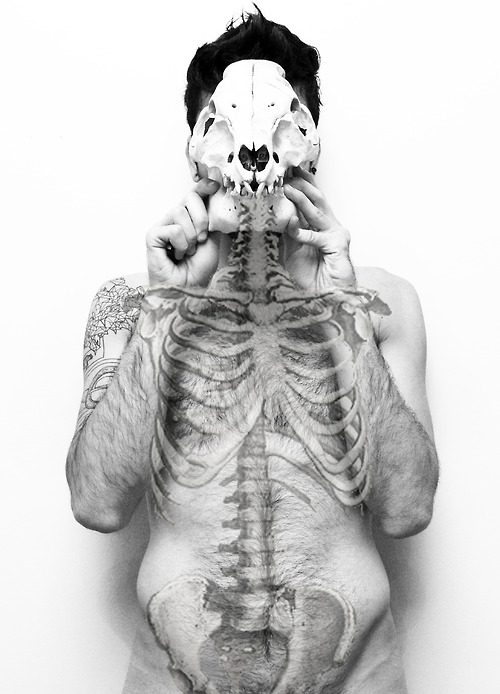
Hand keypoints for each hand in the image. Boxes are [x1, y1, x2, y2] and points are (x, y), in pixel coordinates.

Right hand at [146, 178, 219, 285]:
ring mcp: (163, 226)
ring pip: (180, 212)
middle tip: (200, 240)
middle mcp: (175, 218)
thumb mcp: (213, 239)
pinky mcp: (153, 235)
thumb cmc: (198, 269)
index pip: (195, 194)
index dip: (204, 186)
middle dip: (201, 220)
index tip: (214, 182)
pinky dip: (181, 244)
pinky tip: (176, 256)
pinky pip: (173, 229)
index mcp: (190, 218)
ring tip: (187, 251)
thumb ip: (213, 217)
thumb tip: (217, 193)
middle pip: (190, 199)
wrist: (188, 289)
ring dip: (191, 236)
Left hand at [282, 168, 355, 289]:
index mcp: (319, 228)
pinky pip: (316, 235)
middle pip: (316, 200)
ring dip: (301, 199)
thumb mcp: (293, 252)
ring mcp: (336, 235)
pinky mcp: (338, 245)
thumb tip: (277, 216)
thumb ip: (288, 234)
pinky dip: (302, 231)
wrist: (328, 300)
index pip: (310, 201)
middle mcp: (330, 228)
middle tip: (288, 172)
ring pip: (316, 212)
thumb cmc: (313, 281)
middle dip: (302, 184)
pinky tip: (291, 225)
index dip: (300, 186)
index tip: (286, 173)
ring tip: (288, 187)